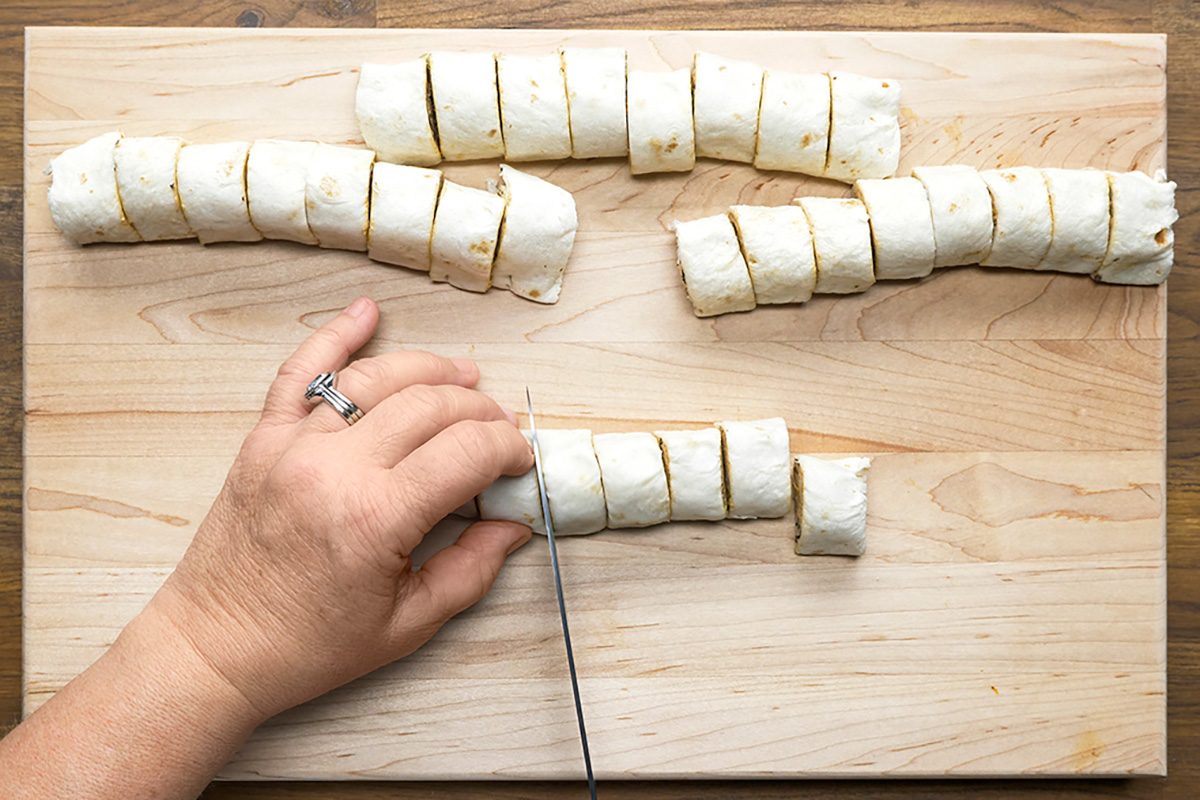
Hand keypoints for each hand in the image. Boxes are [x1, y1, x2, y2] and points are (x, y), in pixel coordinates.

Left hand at [145, 296, 533, 721]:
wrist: (215, 647)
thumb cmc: (308, 645)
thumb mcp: (407, 625)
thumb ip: (471, 571)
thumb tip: (514, 525)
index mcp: (376, 518)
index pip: (467, 451)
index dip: (509, 448)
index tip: (520, 461)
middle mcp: (335, 468)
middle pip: (431, 405)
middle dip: (480, 409)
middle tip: (499, 429)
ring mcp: (293, 445)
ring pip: (378, 377)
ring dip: (431, 369)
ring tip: (464, 376)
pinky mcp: (263, 438)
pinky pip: (301, 370)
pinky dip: (335, 334)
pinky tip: (368, 312)